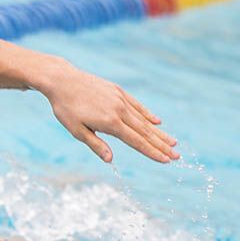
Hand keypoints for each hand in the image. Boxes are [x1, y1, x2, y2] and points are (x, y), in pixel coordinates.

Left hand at [40, 61, 177, 163]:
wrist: (62, 80)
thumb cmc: (66, 108)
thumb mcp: (77, 130)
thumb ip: (96, 145)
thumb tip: (110, 160)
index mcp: (110, 122)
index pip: (136, 141)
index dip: (152, 152)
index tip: (166, 160)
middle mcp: (119, 110)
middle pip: (144, 132)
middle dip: (161, 145)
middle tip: (177, 157)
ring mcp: (120, 99)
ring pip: (143, 119)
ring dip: (159, 132)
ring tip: (173, 142)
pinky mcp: (118, 91)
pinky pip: (137, 105)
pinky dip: (148, 114)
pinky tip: (158, 122)